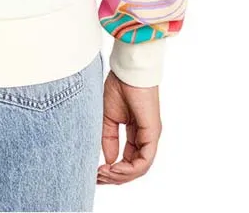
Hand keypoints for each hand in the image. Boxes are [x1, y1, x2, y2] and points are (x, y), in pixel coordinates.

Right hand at [97, 70, 161, 184]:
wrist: (127, 71)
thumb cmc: (119, 86)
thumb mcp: (108, 117)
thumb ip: (108, 139)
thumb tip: (109, 160)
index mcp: (137, 134)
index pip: (128, 160)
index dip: (113, 170)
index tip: (96, 172)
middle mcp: (145, 138)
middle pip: (134, 168)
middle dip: (115, 177)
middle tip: (98, 178)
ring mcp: (150, 137)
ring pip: (139, 169)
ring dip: (121, 175)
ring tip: (104, 174)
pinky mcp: (152, 134)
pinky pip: (144, 161)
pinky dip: (129, 169)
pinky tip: (114, 168)